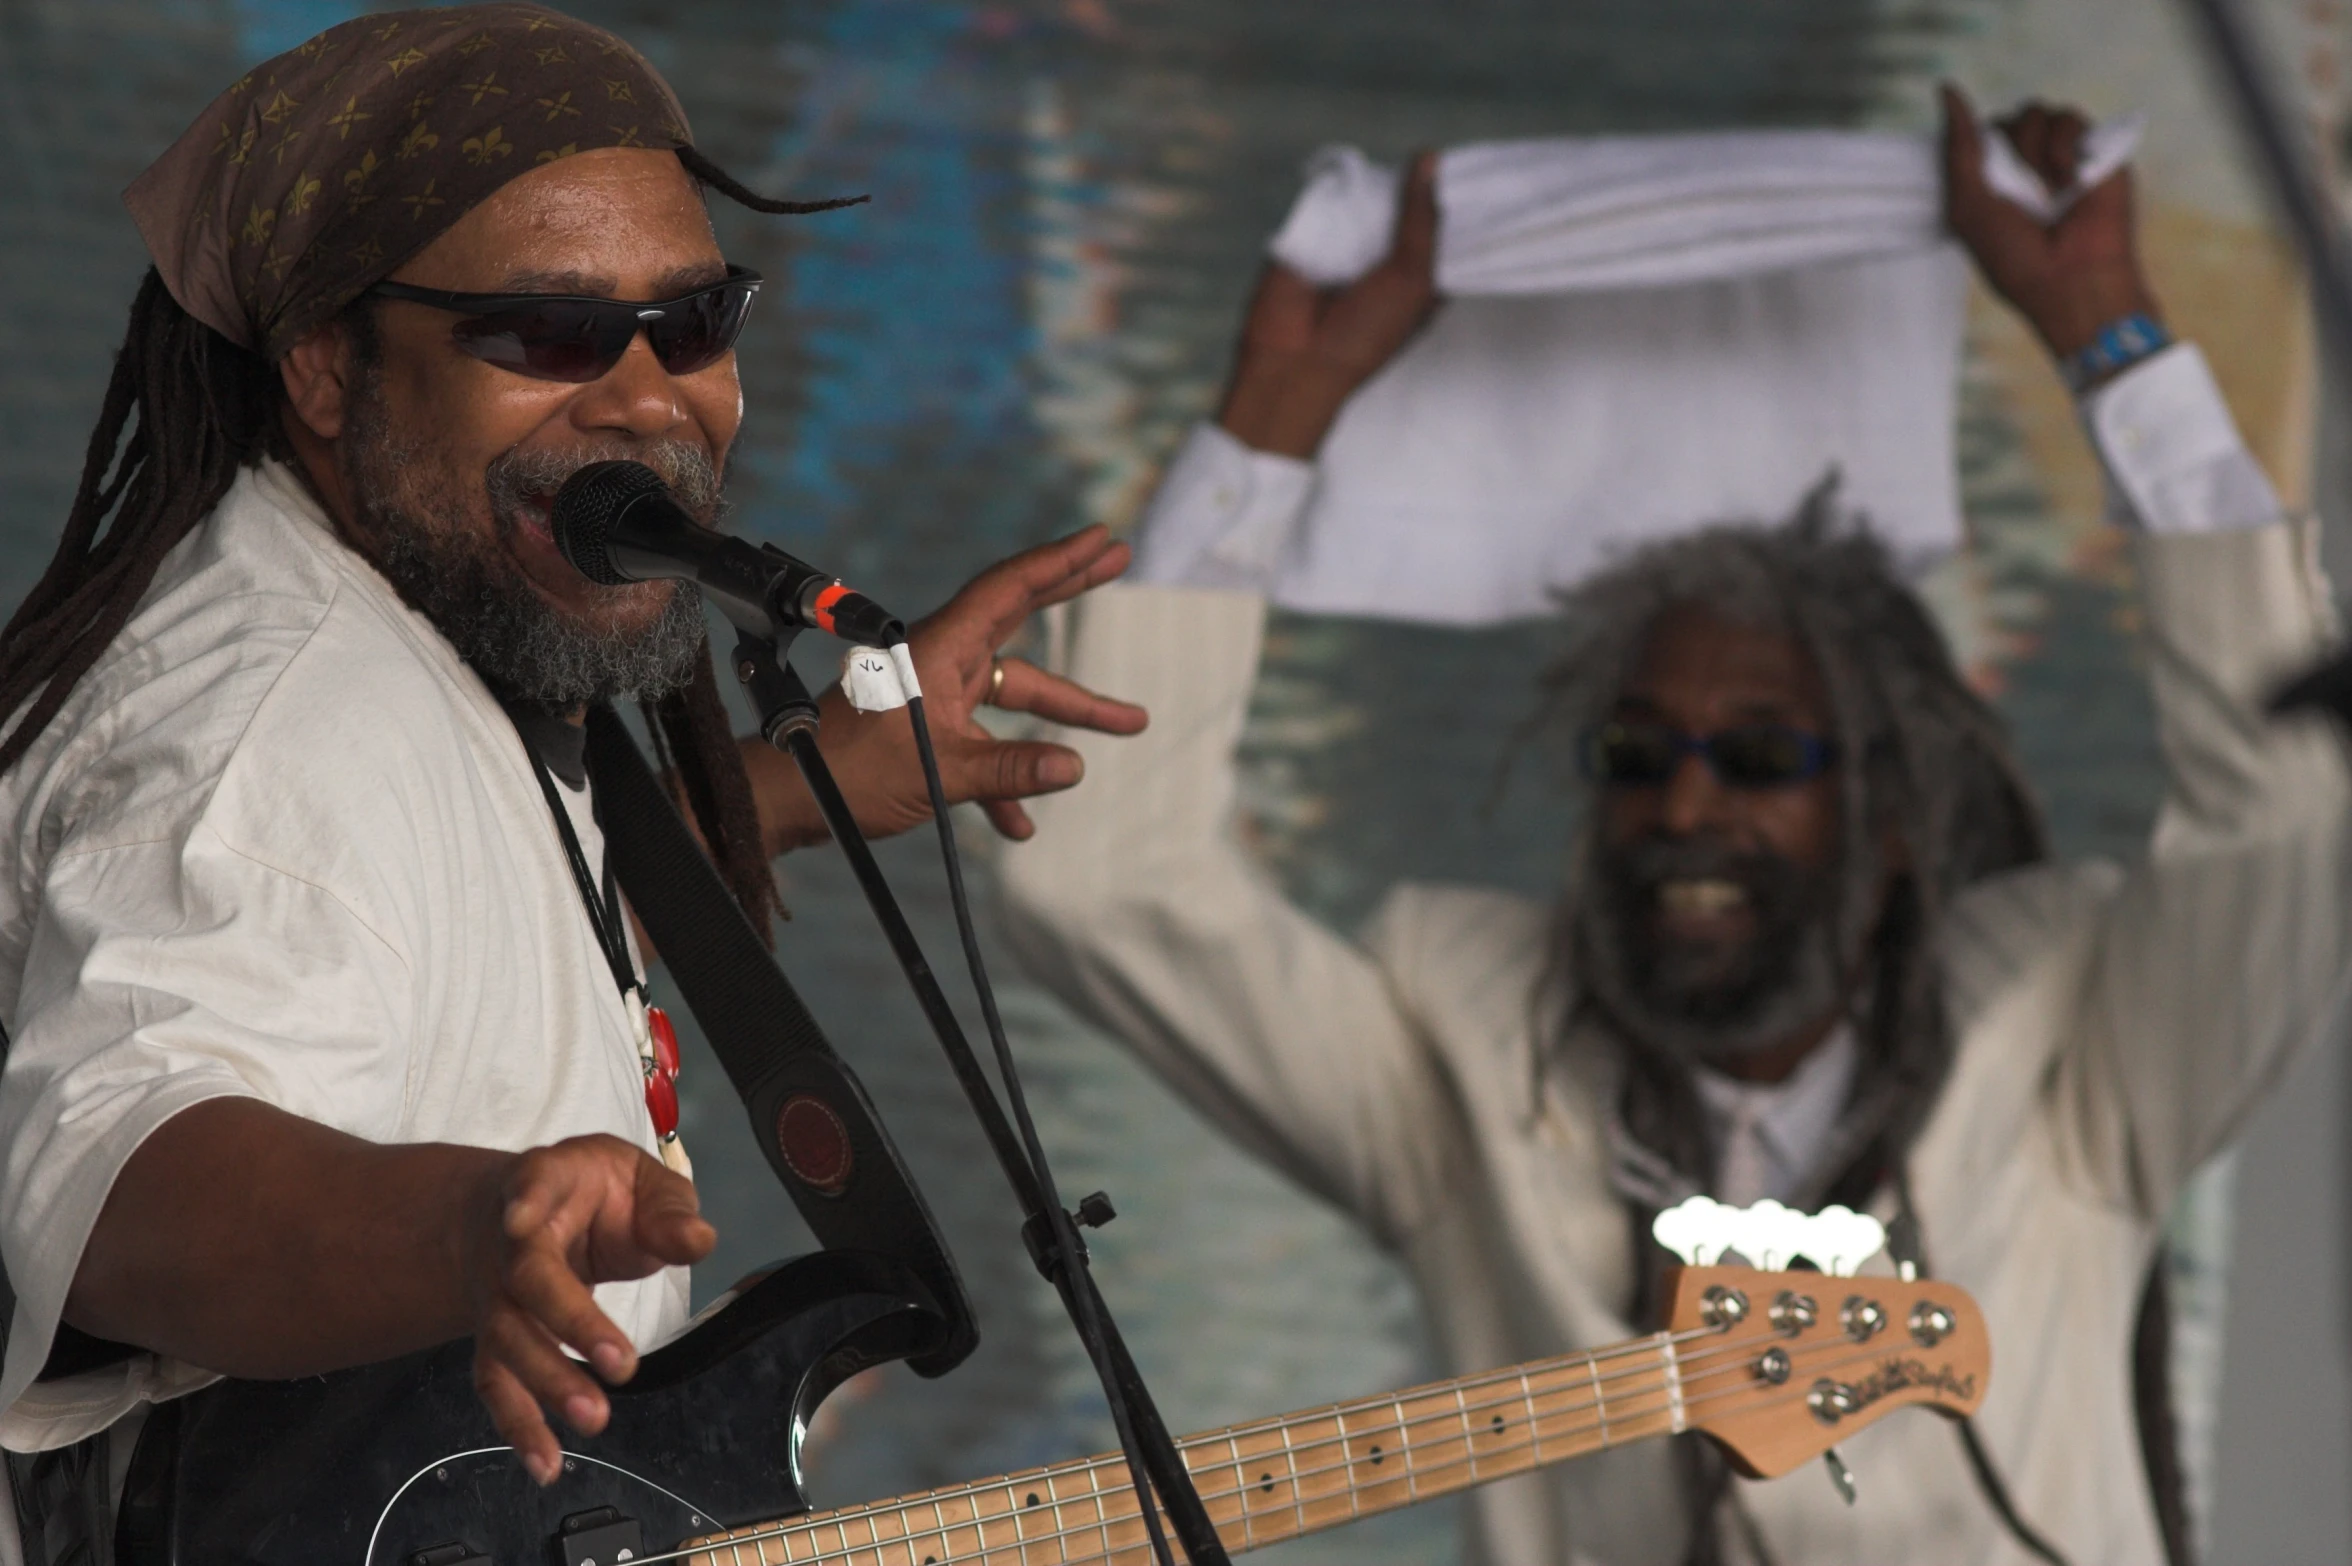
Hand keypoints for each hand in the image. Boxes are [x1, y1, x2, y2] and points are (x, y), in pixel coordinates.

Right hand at [461, 1135, 714, 1483]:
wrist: (521, 1207)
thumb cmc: (594, 1190)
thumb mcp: (643, 1181)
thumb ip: (670, 1210)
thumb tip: (698, 1240)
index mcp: (547, 1182)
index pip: (532, 1185)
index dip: (525, 1201)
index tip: (520, 1220)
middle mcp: (509, 1243)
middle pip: (526, 1281)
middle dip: (570, 1321)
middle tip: (621, 1364)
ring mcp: (497, 1294)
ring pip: (509, 1339)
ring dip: (548, 1383)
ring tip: (593, 1419)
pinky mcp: (497, 1338)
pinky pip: (499, 1384)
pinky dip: (520, 1425)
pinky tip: (545, 1463)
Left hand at [747, 526, 1148, 845]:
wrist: (790, 801)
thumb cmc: (850, 775)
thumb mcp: (940, 774)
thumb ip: (1008, 770)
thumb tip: (1073, 768)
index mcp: (940, 651)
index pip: (1010, 589)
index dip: (1060, 561)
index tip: (1103, 539)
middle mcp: (941, 662)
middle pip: (1018, 615)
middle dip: (1070, 590)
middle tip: (1119, 560)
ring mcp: (935, 695)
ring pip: (1013, 692)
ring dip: (1067, 712)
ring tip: (1129, 721)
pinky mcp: (927, 731)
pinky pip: (983, 743)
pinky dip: (1006, 776)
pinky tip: (1020, 825)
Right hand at [1216, 150, 1440, 457]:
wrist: (1295, 359)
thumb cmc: (1364, 334)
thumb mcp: (1411, 279)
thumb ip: (1421, 220)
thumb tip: (1429, 157)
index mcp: (1419, 278)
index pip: (1445, 232)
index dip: (1462, 204)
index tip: (1489, 167)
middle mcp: (1389, 258)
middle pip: (1412, 208)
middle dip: (1427, 185)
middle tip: (1455, 150)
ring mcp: (1353, 241)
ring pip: (1376, 197)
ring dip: (1385, 182)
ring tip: (1414, 150)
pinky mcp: (1318, 227)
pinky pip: (1337, 194)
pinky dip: (1347, 184)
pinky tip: (1365, 169)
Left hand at [1942, 84, 2162, 360]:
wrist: (2071, 278)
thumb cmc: (2014, 256)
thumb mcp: (1968, 204)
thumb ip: (1957, 147)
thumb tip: (1946, 88)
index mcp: (1989, 179)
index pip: (1975, 132)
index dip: (1975, 146)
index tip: (1984, 183)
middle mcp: (2023, 163)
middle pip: (2005, 118)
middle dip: (2005, 152)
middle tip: (2017, 194)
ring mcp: (2058, 155)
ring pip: (2034, 112)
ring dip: (2032, 153)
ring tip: (2046, 195)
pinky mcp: (2092, 149)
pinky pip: (2068, 118)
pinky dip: (2062, 150)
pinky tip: (2069, 183)